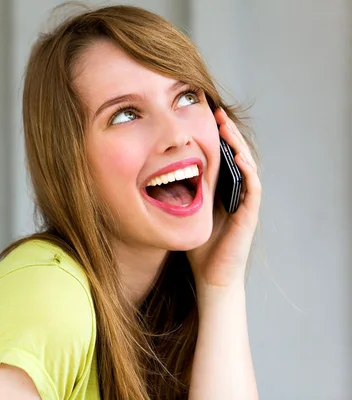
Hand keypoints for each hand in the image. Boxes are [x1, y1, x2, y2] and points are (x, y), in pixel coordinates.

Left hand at [186, 108, 261, 287]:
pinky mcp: (249, 215)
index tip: (204, 117)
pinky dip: (248, 170)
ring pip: (247, 166)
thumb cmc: (198, 248)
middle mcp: (236, 193)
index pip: (222, 158)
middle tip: (217, 113)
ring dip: (239, 145)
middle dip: (228, 134)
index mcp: (221, 192)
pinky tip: (239, 157)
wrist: (211, 277)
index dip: (216, 138)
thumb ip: (179, 195)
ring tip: (227, 127)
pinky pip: (253, 188)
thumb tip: (155, 175)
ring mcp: (245, 203)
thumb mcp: (185, 214)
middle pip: (236, 156)